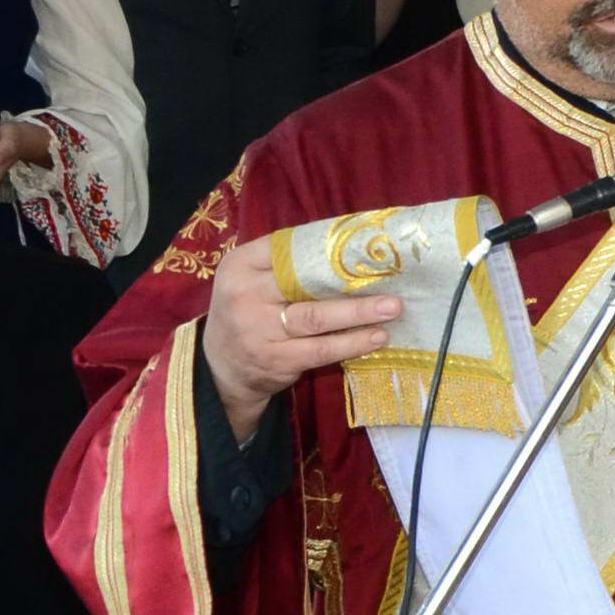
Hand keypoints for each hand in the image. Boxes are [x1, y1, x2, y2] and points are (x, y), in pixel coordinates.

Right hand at [202, 233, 403, 440]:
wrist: (221, 368)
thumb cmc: (250, 314)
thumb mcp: (252, 281)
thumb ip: (285, 266)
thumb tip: (351, 248)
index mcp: (240, 266)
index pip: (287, 248)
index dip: (329, 246)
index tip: (366, 245)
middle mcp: (245, 295)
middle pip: (304, 282)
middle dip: (351, 283)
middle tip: (392, 282)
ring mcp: (259, 330)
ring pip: (316, 318)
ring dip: (359, 313)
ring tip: (391, 309)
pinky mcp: (276, 360)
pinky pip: (321, 350)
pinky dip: (352, 343)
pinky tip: (377, 338)